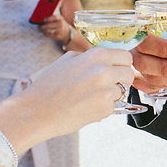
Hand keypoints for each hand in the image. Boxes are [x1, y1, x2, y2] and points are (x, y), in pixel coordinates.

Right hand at [0, 47, 134, 152]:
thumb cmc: (49, 86)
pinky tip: (85, 107)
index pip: (125, 56)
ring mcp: (106, 91)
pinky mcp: (105, 109)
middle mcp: (104, 71)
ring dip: (111, 95)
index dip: (122, 64)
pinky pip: (112, 106)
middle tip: (109, 84)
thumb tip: (105, 59)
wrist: (37, 111)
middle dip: (122, 79)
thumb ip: (88, 57)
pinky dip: (102, 108)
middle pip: (129, 73)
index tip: (118, 69)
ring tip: (90, 97)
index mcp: (96, 56)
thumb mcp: (67, 60)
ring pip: (121, 91)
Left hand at [38, 14, 69, 42]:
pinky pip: (49, 35)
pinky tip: (43, 32)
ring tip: (40, 29)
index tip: (43, 20)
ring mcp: (59, 31)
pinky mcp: (57, 36)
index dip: (48, 19)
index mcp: (60, 18)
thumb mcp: (59, 19)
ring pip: (48, 31)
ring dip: (43, 30)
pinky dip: (45, 33)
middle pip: (50, 25)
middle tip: (39, 26)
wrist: (67, 32)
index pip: (54, 18)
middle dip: (43, 26)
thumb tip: (41, 17)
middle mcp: (60, 24)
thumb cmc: (59, 23)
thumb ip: (52, 17)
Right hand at [131, 33, 166, 93]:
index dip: (164, 48)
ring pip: (148, 80)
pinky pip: (150, 89)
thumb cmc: (154, 40)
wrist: (138, 48)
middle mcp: (129, 55)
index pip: (146, 42)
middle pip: (145, 64)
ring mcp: (131, 71)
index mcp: (134, 37)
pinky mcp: (137, 83)